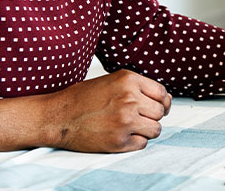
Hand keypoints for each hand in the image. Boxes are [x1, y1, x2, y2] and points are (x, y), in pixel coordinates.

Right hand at [48, 69, 171, 152]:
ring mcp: (125, 121)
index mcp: (129, 80)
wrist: (58, 116)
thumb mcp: (113, 81)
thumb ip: (138, 87)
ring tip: (129, 126)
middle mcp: (130, 99)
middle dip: (152, 116)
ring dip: (146, 130)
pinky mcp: (119, 141)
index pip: (162, 93)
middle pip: (161, 112)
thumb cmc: (84, 97)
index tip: (153, 106)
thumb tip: (166, 100)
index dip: (161, 101)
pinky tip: (121, 135)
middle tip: (136, 117)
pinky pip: (143, 143)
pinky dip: (135, 141)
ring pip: (156, 129)